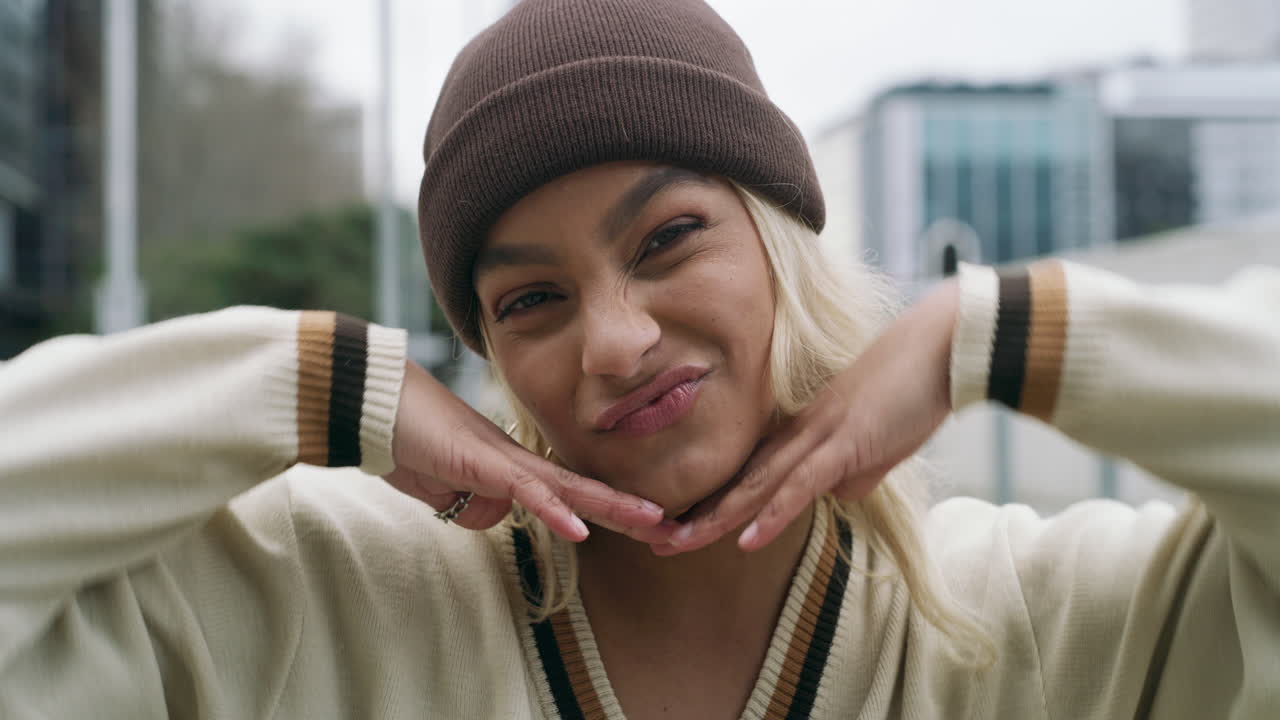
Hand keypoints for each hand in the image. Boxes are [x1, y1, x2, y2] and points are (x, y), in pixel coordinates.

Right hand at [384, 362, 673, 543]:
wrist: (375, 406)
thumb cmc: (406, 441)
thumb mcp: (445, 489)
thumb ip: (475, 503)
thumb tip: (497, 515)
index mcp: (513, 469)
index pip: (571, 493)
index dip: (608, 509)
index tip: (646, 527)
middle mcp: (518, 462)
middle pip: (586, 488)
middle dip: (631, 510)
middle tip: (675, 527)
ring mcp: (503, 460)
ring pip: (569, 488)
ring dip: (613, 508)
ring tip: (654, 524)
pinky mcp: (482, 463)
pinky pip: (525, 491)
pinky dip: (553, 511)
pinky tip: (580, 529)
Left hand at [655, 279, 959, 554]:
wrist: (940, 347)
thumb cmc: (912, 391)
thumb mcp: (877, 446)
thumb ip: (853, 471)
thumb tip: (837, 494)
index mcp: (803, 433)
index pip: (748, 474)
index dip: (712, 503)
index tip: (679, 528)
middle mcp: (799, 434)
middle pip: (737, 480)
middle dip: (693, 515)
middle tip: (650, 540)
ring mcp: (819, 437)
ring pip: (756, 484)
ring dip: (714, 519)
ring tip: (674, 544)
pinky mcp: (845, 442)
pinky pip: (801, 484)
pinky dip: (773, 514)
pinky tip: (746, 541)